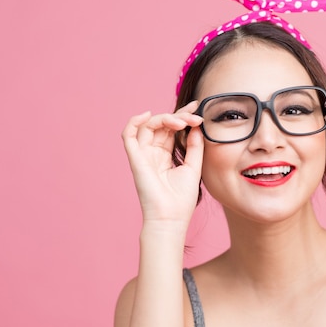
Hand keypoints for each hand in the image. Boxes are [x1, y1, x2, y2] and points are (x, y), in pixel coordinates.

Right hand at [121, 101, 203, 231]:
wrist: (171, 218)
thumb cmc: (181, 199)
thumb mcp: (193, 167)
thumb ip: (194, 146)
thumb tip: (196, 126)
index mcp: (165, 156)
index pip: (172, 130)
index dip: (182, 116)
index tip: (197, 108)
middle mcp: (152, 154)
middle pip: (161, 125)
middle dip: (179, 116)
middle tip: (195, 116)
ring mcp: (143, 155)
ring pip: (148, 126)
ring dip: (165, 118)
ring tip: (182, 121)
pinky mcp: (135, 159)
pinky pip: (128, 136)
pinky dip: (134, 122)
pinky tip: (148, 115)